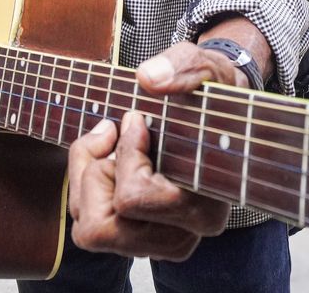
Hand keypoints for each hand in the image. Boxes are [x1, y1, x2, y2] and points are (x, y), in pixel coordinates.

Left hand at [68, 41, 246, 260]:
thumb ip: (184, 68)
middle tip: (113, 134)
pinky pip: (89, 224)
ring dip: (88, 178)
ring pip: (89, 231)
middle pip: (100, 227)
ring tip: (110, 143)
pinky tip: (108, 157)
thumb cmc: (213, 96)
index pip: (133, 197)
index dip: (124, 152)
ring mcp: (156, 241)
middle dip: (95, 172)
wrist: (221, 114)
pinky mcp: (137, 236)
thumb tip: (148, 78)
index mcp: (203, 208)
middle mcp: (180, 236)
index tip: (136, 118)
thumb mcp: (207, 69)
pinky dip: (87, 186)